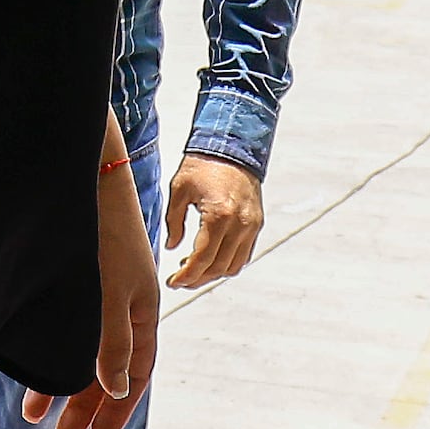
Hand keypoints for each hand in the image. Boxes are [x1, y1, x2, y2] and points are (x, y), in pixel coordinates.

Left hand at [26, 151, 162, 428]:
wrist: (84, 177)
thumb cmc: (102, 233)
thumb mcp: (111, 293)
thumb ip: (114, 341)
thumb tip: (119, 388)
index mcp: (144, 312)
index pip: (137, 375)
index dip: (117, 411)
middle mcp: (125, 309)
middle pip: (109, 371)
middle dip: (85, 408)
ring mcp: (101, 297)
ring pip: (85, 355)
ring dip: (63, 387)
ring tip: (35, 416)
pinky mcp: (77, 286)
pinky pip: (69, 333)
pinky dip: (52, 356)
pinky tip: (30, 372)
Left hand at [161, 156, 265, 287]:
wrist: (232, 146)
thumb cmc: (202, 165)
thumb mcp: (179, 190)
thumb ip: (174, 222)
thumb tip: (173, 247)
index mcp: (218, 215)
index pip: (202, 259)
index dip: (186, 275)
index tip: (173, 282)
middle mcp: (239, 224)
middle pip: (218, 267)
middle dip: (197, 279)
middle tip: (180, 280)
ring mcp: (251, 225)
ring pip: (233, 266)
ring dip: (213, 274)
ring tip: (194, 269)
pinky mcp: (257, 224)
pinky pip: (244, 255)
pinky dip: (228, 263)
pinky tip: (211, 260)